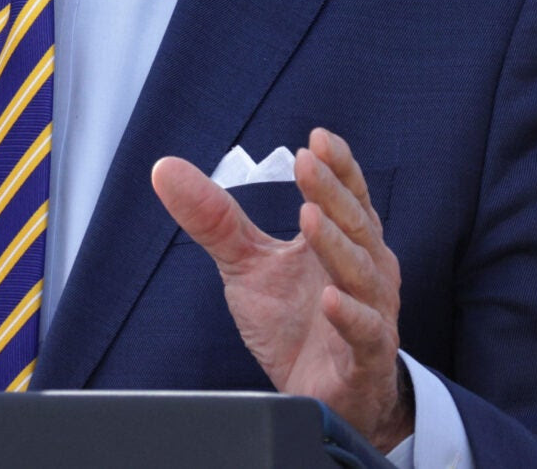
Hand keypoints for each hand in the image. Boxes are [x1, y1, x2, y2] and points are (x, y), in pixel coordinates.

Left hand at [151, 128, 411, 451]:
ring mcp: (372, 313)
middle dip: (331, 193)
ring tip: (310, 217)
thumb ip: (214, 219)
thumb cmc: (294, 324)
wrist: (325, 398)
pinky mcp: (365, 358)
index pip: (346, 197)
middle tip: (308, 163)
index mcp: (343, 243)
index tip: (318, 138)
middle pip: (354, 225)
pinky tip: (330, 299)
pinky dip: (350, 316)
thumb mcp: (245, 266)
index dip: (337, 168)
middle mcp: (366, 271)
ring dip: (336, 245)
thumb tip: (165, 168)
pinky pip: (364, 333)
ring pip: (361, 273)